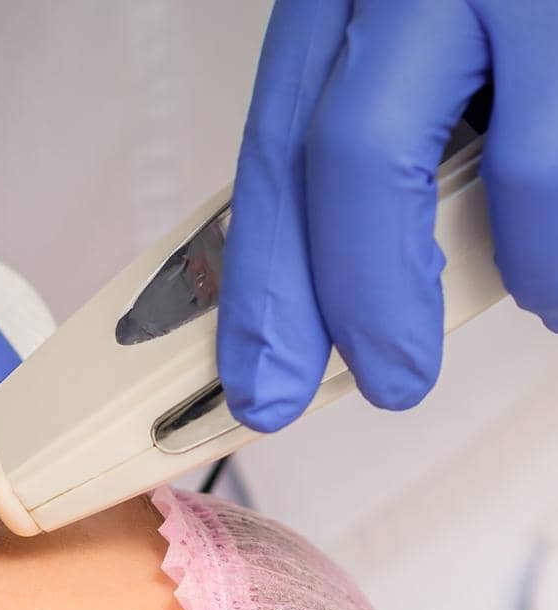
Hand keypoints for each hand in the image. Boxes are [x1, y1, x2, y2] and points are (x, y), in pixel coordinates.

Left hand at [217, 0, 557, 431]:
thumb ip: (374, 130)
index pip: (280, 146)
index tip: (267, 382)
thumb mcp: (406, 40)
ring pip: (528, 165)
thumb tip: (330, 291)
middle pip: (364, 150)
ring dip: (533, 264)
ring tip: (544, 298)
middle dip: (369, 296)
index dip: (268, 283)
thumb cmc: (500, 4)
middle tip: (391, 380)